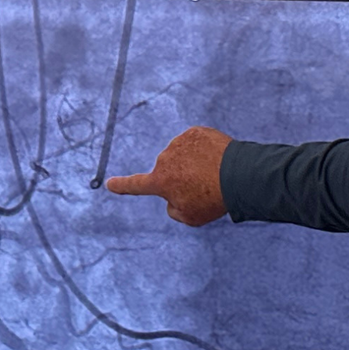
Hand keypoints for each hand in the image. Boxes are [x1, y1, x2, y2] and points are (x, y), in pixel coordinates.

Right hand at [106, 126, 231, 225]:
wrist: (238, 174)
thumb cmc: (214, 200)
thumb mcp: (191, 217)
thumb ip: (174, 209)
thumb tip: (171, 197)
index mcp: (160, 181)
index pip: (136, 185)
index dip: (122, 186)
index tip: (110, 184)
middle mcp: (165, 159)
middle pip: (170, 171)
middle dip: (182, 178)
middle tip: (204, 187)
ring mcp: (180, 143)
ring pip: (183, 156)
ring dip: (193, 163)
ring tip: (213, 173)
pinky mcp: (196, 132)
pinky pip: (196, 143)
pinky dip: (204, 151)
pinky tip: (217, 159)